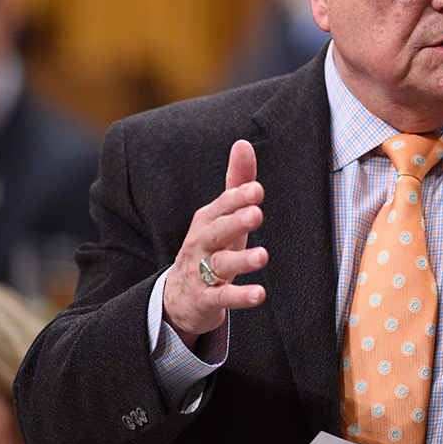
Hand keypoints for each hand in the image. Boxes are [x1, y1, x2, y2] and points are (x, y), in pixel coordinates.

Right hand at [162, 140, 268, 348]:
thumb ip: (236, 183)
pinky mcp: (206, 299)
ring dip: (241, 260)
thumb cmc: (210, 248)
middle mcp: (201, 244)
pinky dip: (239, 297)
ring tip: (263, 256)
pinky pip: (222, 297)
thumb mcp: (224, 217)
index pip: (221, 207)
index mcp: (207, 221)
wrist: (179, 297)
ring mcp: (201, 273)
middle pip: (216, 231)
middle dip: (235, 222)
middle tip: (256, 214)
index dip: (237, 198)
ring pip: (219, 264)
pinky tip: (259, 295)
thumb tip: (243, 144)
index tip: (256, 190)